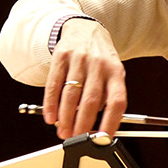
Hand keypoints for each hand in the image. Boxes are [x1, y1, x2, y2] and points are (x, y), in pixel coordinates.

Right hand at [42, 18, 127, 139]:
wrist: (85, 29)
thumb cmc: (100, 60)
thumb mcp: (111, 74)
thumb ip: (106, 98)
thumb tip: (97, 129)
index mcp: (116, 72)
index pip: (117, 101)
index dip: (111, 122)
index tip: (103, 139)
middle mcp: (99, 65)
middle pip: (91, 100)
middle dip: (82, 124)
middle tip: (76, 139)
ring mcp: (80, 59)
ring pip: (71, 94)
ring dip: (66, 118)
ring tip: (63, 132)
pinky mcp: (61, 56)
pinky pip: (54, 84)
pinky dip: (51, 103)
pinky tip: (50, 117)